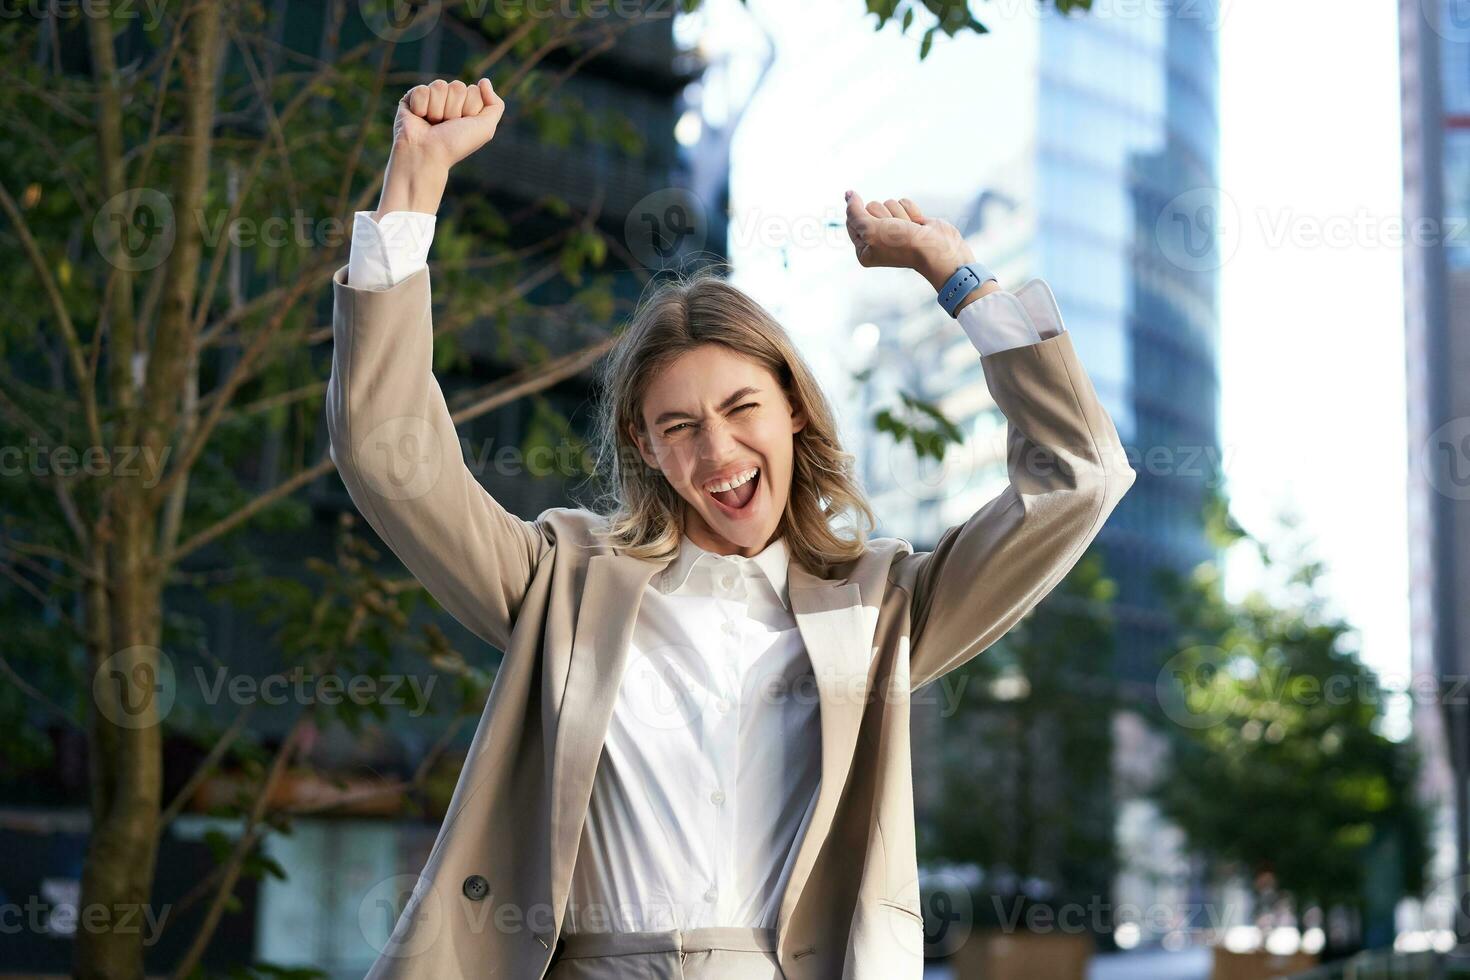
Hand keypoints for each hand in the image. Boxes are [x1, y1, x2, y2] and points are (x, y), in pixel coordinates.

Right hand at [375, 78, 504, 218]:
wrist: (427, 154)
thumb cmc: (455, 144)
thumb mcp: (485, 128)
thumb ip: (495, 105)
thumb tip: (484, 81)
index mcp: (466, 106)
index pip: (474, 90)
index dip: (470, 108)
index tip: (463, 125)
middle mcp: (449, 101)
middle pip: (458, 86)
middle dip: (454, 109)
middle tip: (446, 125)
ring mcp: (431, 98)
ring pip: (440, 86)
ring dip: (438, 109)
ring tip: (433, 123)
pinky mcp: (412, 97)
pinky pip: (422, 89)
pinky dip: (422, 106)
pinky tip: (419, 118)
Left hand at [843, 191, 975, 287]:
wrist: (937, 249)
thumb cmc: (902, 244)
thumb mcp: (869, 229)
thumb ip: (853, 211)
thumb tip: (848, 194)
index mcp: (864, 249)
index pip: (853, 219)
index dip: (865, 218)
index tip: (879, 230)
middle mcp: (877, 240)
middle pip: (871, 208)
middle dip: (885, 216)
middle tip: (896, 231)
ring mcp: (895, 230)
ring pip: (889, 203)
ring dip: (899, 214)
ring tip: (909, 229)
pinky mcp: (910, 221)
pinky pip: (903, 202)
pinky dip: (911, 211)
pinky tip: (918, 224)